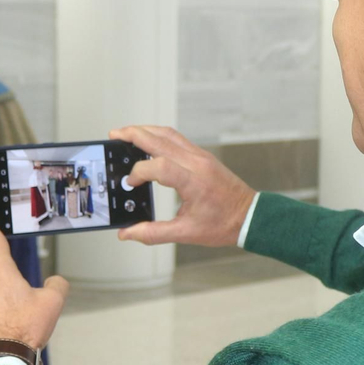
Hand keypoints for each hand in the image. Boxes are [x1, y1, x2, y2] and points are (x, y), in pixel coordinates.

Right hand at [110, 125, 257, 247]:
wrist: (250, 216)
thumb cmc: (224, 224)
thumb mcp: (186, 233)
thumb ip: (153, 233)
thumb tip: (128, 234)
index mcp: (193, 181)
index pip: (158, 167)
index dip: (138, 173)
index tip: (129, 184)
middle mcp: (197, 163)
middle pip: (160, 139)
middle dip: (133, 134)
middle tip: (113, 135)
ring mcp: (201, 156)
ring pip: (168, 134)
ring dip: (145, 131)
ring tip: (126, 134)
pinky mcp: (202, 156)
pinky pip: (177, 139)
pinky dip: (158, 136)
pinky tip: (148, 142)